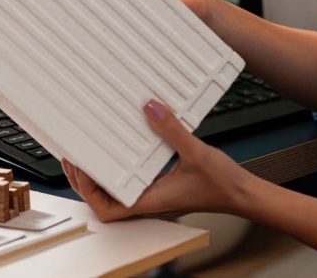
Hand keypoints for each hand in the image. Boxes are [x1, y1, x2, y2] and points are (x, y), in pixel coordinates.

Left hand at [62, 100, 251, 221]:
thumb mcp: (195, 153)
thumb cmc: (223, 185)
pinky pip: (136, 176)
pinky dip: (124, 164)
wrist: (243, 194)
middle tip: (74, 156)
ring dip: (102, 173)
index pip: (107, 208)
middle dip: (85, 180)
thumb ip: (172, 130)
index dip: (87, 190)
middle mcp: (150, 198)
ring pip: (118, 187)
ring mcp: (156, 191)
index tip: (79, 166)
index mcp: (151, 200)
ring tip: (91, 151)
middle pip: (106, 198)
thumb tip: (150, 108)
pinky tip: (126, 146)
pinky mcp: (164, 182)